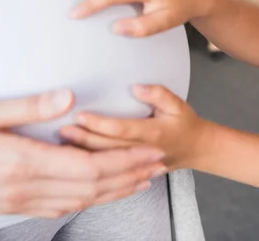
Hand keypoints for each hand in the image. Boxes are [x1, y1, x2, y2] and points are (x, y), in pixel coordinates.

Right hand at [0, 91, 167, 218]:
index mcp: (22, 161)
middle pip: (92, 186)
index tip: (150, 151)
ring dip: (116, 190)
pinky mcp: (14, 205)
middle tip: (159, 164)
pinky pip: (61, 207)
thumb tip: (69, 98)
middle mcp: (26, 187)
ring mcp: (20, 201)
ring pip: (81, 200)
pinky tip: (103, 194)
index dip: (124, 160)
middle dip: (130, 174)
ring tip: (143, 179)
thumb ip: (27, 106)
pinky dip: (90, 200)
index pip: (89, 165)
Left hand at [59, 85, 205, 170]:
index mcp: (153, 133)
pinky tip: (76, 157)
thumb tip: (135, 87)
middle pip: (108, 148)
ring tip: (63, 143)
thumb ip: (158, 93)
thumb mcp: (177, 104)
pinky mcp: (133, 172)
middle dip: (83, 139)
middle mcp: (143, 151)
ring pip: (106, 161)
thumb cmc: (184, 123)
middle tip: (62, 130)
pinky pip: (110, 169)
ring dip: (83, 152)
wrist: (196, 150)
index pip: (121, 130)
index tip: (80, 115)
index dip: (99, 124)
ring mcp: (138, 165)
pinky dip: (92, 164)